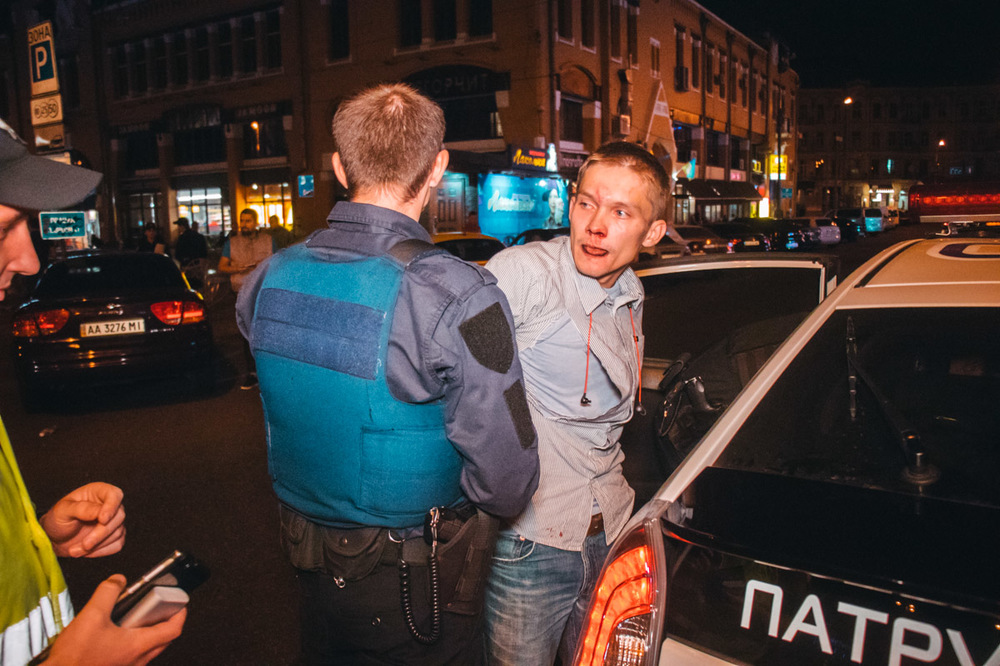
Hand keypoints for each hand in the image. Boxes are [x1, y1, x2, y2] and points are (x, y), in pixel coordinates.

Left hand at [40, 483, 125, 557]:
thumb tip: (98, 512)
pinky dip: (101, 551)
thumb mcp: (62, 511)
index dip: (111, 507)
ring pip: (118, 532)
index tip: (102, 520)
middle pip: (118, 517)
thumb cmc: (57, 519)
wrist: (55, 538)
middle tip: (85, 545)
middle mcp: (109, 505)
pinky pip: (117, 544)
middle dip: (100, 533)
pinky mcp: (114, 536)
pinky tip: (86, 552)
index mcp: (98, 492)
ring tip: (75, 550)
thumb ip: (80, 509)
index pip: (114, 494)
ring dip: (97, 545)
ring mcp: (114, 521)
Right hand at [45, 575, 185, 665]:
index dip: (181, 613)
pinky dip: (133, 642)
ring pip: (149, 649)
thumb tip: (117, 581)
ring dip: (148, 632)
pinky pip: (133, 656)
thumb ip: (107, 593)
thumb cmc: (74, 658)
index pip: (173, 629)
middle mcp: (137, 660)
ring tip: (137, 616)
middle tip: (161, 607)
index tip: (181, 602)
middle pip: (164, 640)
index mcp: (138, 645)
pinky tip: (117, 633)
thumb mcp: (91, 616)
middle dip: (166, 621)